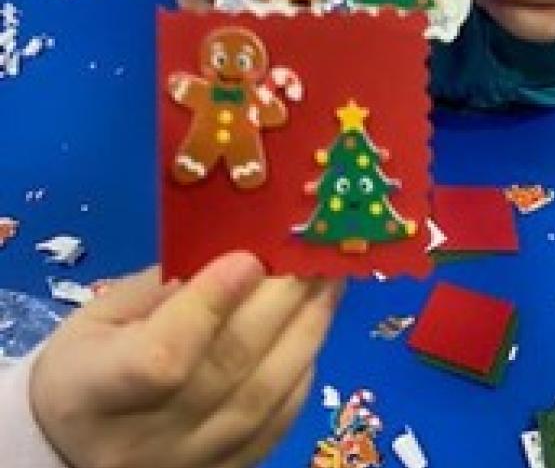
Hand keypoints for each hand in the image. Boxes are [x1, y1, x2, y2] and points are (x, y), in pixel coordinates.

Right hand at [30, 252, 342, 467]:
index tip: (249, 258)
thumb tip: (233, 256)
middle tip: (312, 255)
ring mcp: (188, 465)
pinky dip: (301, 373)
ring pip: (262, 398)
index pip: (162, 355)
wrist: (79, 447)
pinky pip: (276, 424)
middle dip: (280, 302)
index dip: (211, 305)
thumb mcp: (99, 317)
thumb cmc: (86, 368)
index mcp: (90, 390)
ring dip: (306, 332)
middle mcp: (142, 440)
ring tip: (328, 285)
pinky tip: (313, 331)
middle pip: (226, 369)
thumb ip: (161, 289)